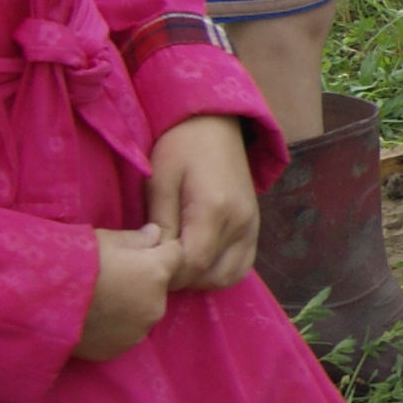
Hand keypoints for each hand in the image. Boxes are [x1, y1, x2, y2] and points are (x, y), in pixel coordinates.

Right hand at [79, 225, 176, 360]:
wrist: (40, 299)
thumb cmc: (74, 260)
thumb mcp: (106, 239)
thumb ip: (138, 239)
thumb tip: (156, 235)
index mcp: (157, 272)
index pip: (176, 255)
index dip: (159, 250)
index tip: (140, 250)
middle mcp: (156, 305)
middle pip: (159, 287)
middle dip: (145, 280)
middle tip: (112, 275)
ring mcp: (138, 332)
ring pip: (142, 312)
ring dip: (130, 306)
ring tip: (99, 299)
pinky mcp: (118, 350)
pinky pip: (123, 333)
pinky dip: (114, 327)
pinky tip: (91, 318)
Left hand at [143, 113, 258, 291]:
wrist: (215, 124)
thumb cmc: (181, 146)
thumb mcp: (160, 180)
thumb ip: (160, 223)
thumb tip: (157, 258)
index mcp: (215, 209)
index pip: (193, 263)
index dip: (168, 272)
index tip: (148, 264)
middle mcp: (240, 222)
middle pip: (211, 275)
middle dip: (183, 278)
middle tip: (160, 264)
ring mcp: (252, 226)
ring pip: (229, 276)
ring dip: (201, 278)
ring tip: (178, 262)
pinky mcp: (255, 227)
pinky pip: (241, 265)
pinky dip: (219, 272)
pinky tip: (199, 261)